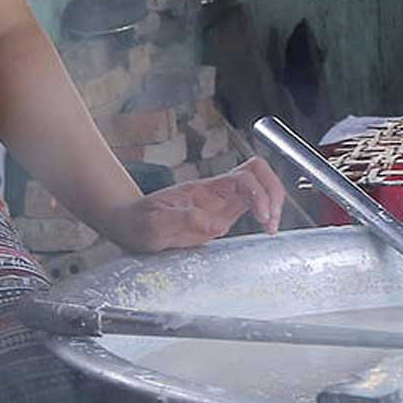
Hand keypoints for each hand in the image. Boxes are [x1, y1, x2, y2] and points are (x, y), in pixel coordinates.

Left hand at [104, 157, 285, 252]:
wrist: (129, 224)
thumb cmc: (139, 223)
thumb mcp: (153, 226)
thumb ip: (181, 221)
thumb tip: (215, 224)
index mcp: (204, 192)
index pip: (244, 177)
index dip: (259, 193)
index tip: (263, 217)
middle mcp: (216, 194)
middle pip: (258, 174)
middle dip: (274, 193)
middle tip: (272, 222)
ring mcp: (220, 203)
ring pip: (258, 185)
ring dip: (273, 202)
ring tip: (271, 227)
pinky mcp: (221, 215)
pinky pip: (251, 204)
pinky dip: (265, 212)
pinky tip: (264, 228)